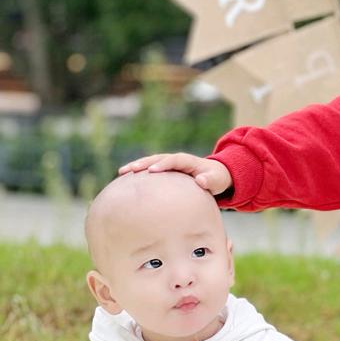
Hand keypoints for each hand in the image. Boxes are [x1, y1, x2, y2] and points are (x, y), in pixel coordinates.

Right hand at [117, 152, 232, 195]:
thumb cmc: (217, 179)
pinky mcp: (165, 171)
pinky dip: (139, 174)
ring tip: (121, 172)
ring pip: (150, 162)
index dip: (163, 164)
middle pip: (157, 158)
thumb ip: (210, 181)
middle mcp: (176, 160)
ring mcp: (169, 164)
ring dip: (136, 166)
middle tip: (129, 170)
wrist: (215, 176)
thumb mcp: (217, 180)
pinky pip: (150, 170)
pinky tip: (126, 182)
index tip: (152, 171)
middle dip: (143, 163)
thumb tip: (200, 181)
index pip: (173, 160)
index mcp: (188, 161)